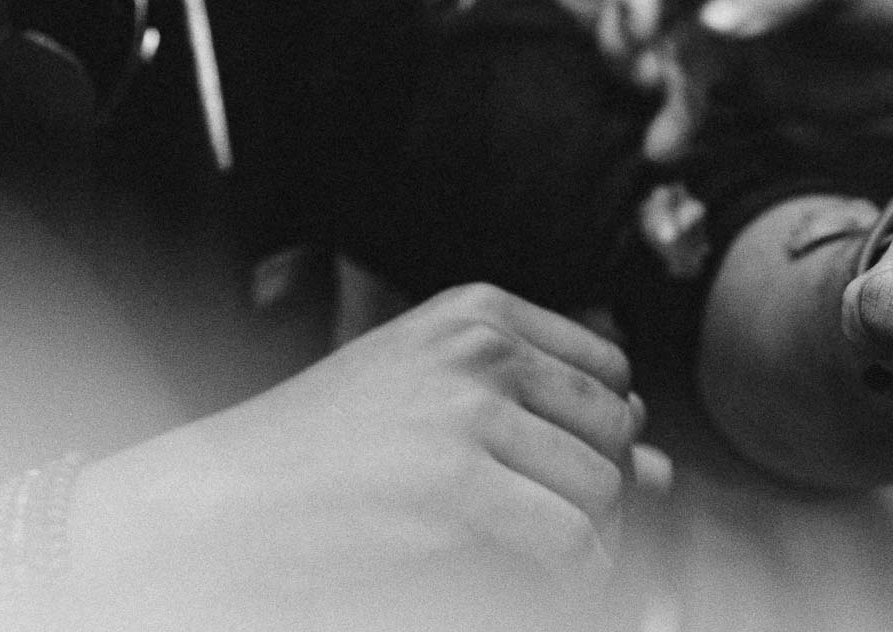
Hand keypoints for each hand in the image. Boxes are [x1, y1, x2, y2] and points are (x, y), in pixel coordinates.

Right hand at [70, 284, 648, 627]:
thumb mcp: (442, 406)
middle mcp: (482, 345)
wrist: (225, 497)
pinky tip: (554, 582)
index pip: (611, 368)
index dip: (604, 434)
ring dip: (596, 535)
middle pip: (614, 425)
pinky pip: (571, 536)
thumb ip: (552, 425)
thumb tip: (666, 470)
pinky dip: (578, 572)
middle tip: (570, 532)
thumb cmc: (333, 453)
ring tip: (558, 560)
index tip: (570, 476)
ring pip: (602, 483)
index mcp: (479, 311)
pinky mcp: (453, 480)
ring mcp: (467, 408)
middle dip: (607, 488)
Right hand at [599, 0, 892, 158]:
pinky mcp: (732, 79)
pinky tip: (667, 149)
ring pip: (650, 55)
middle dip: (626, 39)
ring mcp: (717, 31)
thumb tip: (711, 24)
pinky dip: (673, 123)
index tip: (646, 37)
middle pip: (634, 1)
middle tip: (651, 79)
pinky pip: (684, 100)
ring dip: (646, 86)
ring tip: (669, 129)